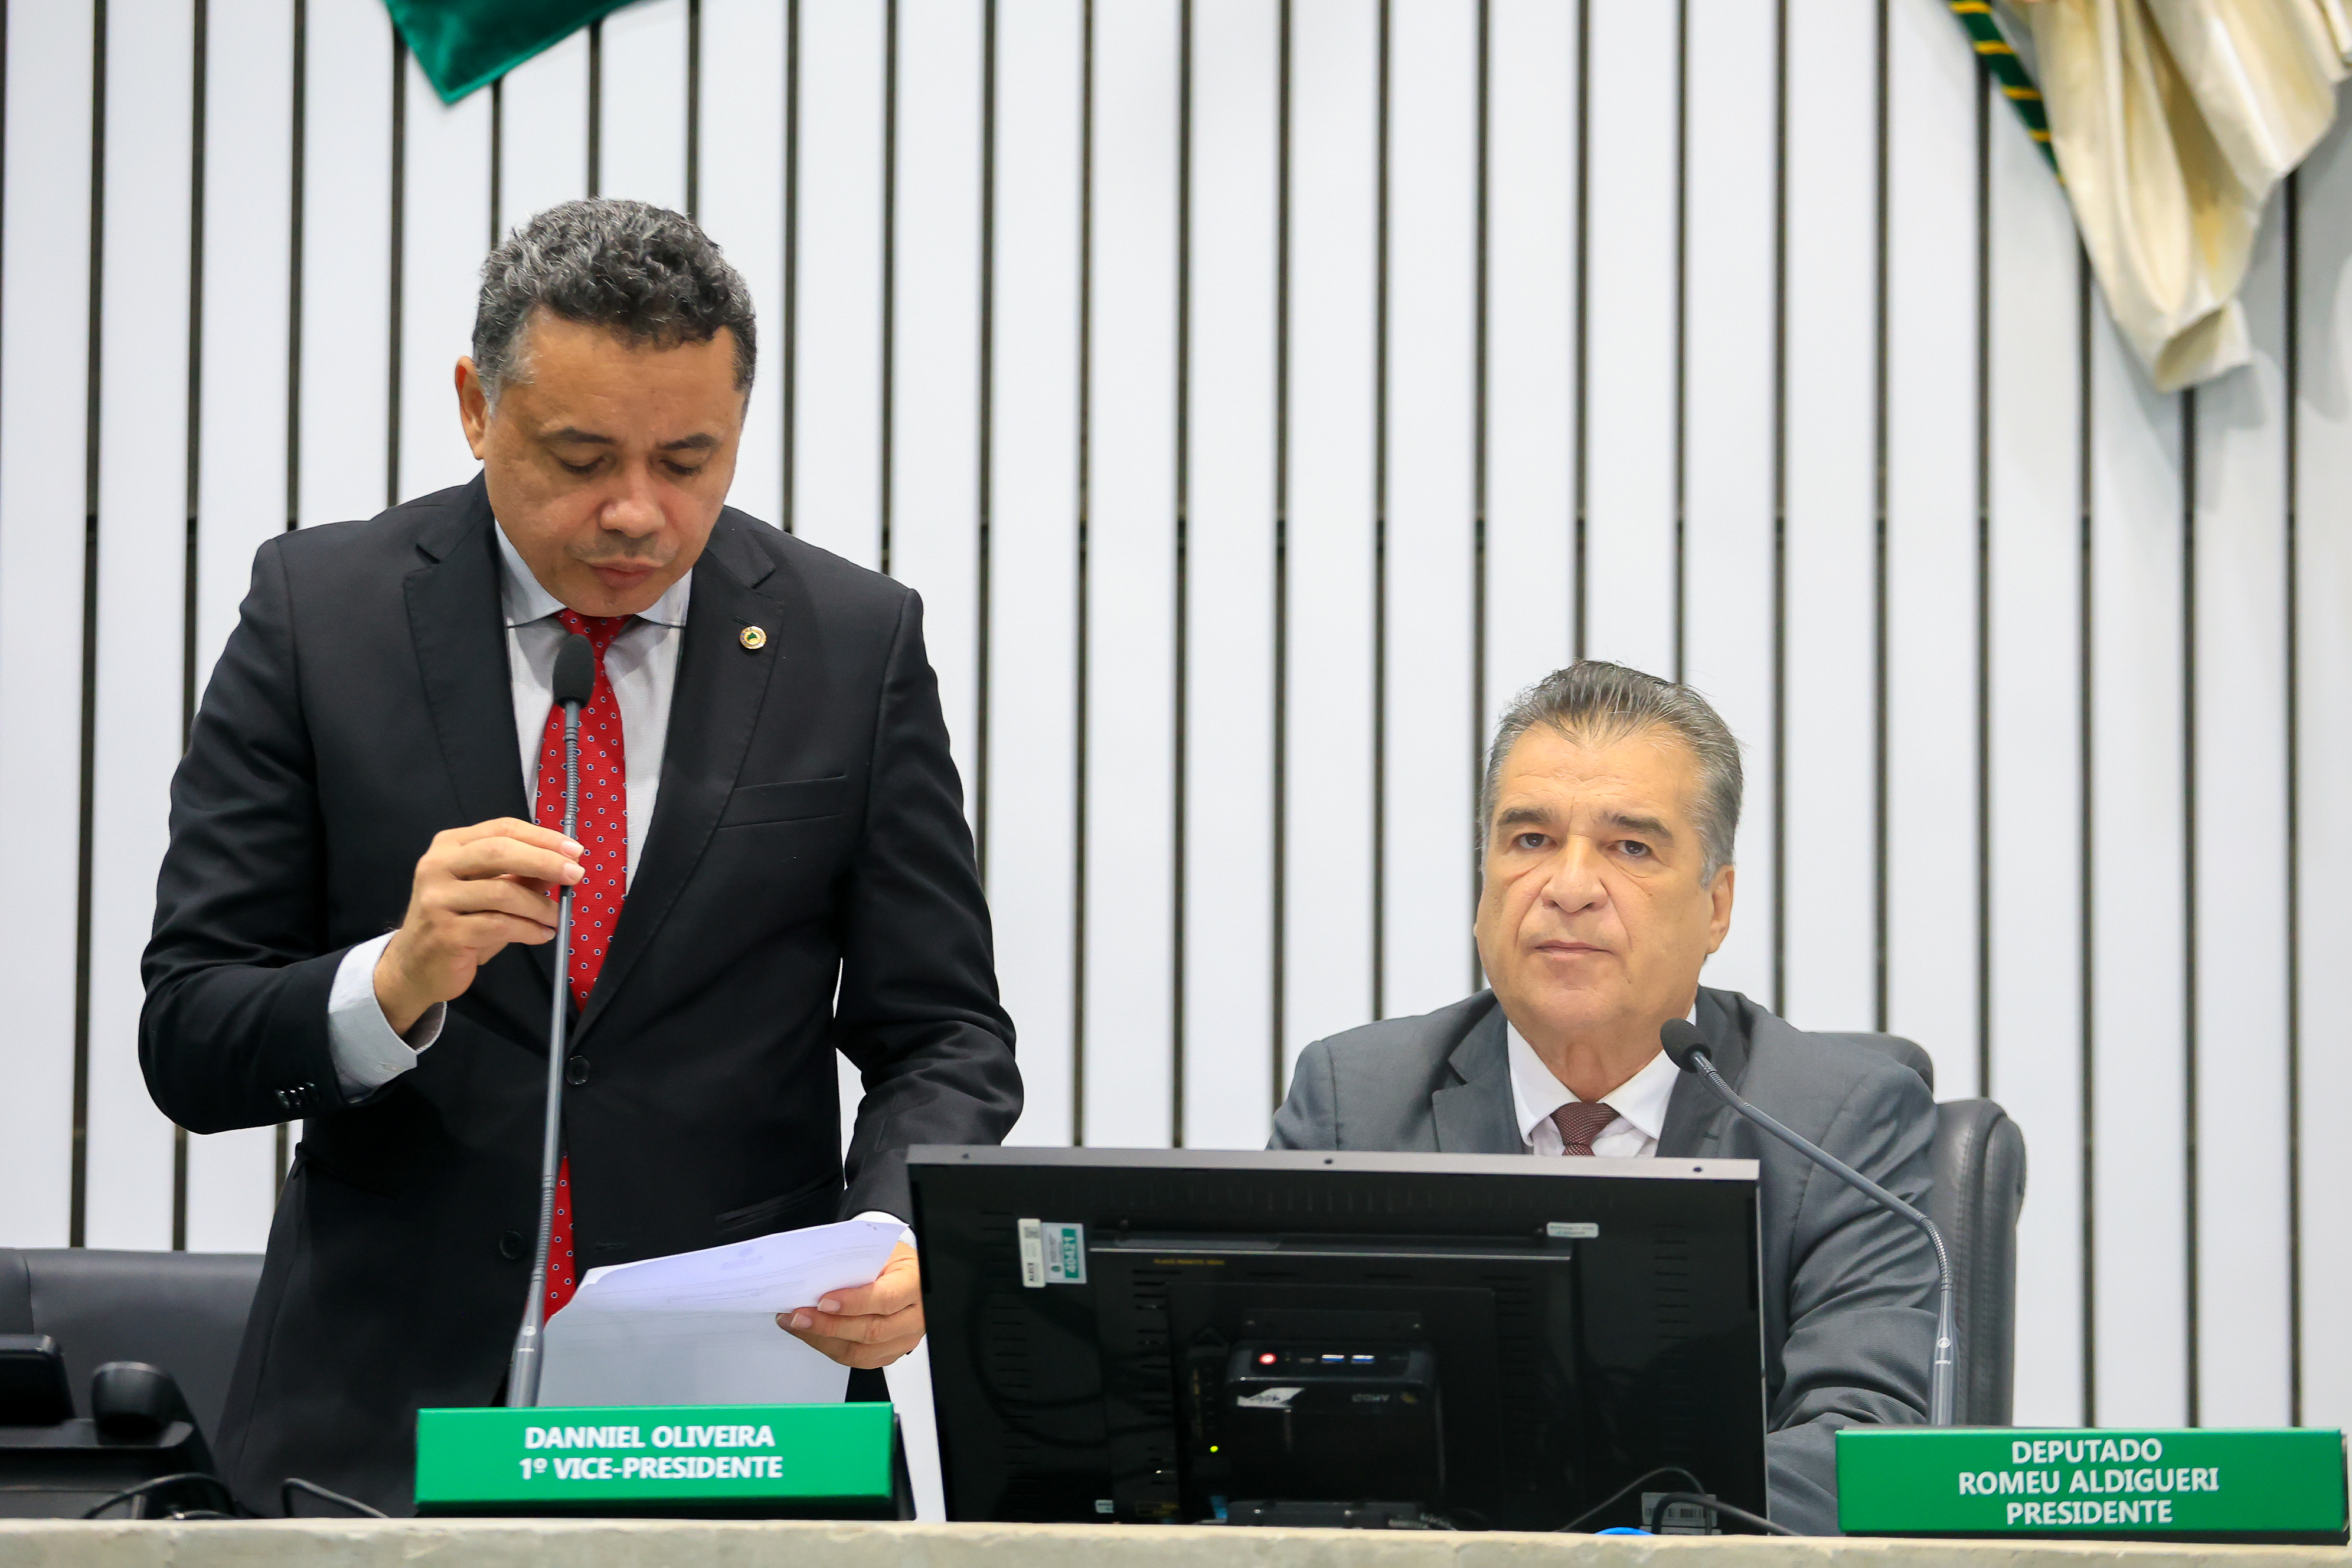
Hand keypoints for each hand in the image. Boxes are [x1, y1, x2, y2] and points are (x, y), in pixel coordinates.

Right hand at [374, 818, 582, 1033]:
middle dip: (545, 861)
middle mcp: (437, 866)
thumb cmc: (457, 922)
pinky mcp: (446, 932)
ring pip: (502, 892)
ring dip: (540, 905)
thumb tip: (563, 864)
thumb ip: (521, 876)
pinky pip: (500, 925)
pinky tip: (542, 934)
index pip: (501, 829)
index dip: (542, 837)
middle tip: (576, 875)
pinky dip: (529, 929)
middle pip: (500, 852)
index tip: (574, 850)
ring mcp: (437, 899)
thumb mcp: (489, 892)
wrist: (415, 965)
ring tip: (556, 917)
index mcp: (449, 846)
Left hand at [779, 1242, 922, 1368]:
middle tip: (799, 1315)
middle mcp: (914, 1317)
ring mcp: (902, 1340)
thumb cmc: (892, 1261)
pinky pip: (856, 1360)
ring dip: (822, 1340)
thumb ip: (854, 1264)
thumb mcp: (880, 1252)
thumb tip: (815, 1276)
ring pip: (860, 1352)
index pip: (886, 1299)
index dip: (853, 1303)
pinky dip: (828, 1347)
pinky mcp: (888, 1353)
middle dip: (829, 1326)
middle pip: (871, 1331)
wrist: (907, 1276)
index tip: (823, 1301)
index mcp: (915, 1284)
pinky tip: (810, 1334)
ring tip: (797, 1324)